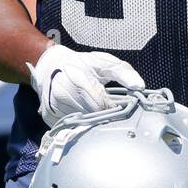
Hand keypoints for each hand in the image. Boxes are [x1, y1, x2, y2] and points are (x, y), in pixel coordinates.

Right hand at [27, 44, 145, 126]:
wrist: (50, 65)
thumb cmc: (81, 64)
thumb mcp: (104, 62)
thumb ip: (124, 72)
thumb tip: (139, 86)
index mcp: (79, 78)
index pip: (102, 104)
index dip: (113, 108)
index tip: (120, 107)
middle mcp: (63, 93)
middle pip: (92, 116)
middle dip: (103, 114)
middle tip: (109, 109)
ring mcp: (54, 105)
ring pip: (81, 123)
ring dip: (91, 119)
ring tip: (94, 108)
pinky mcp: (49, 115)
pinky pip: (69, 126)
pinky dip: (78, 122)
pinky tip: (82, 112)